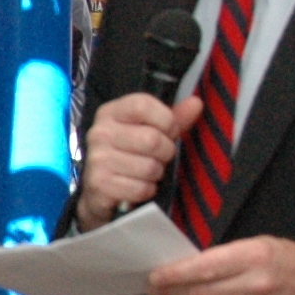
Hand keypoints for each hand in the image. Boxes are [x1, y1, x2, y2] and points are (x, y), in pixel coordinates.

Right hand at [74, 92, 201, 230]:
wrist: (99, 189)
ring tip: (148, 172)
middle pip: (151, 139)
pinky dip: (147, 191)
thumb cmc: (129, 154)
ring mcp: (98, 159)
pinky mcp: (100, 184)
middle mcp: (100, 132)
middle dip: (166, 152)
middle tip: (160, 157)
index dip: (166, 120)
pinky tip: (139, 187)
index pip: (142, 105)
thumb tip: (196, 103)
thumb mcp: (148, 130)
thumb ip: (173, 118)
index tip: (170, 131)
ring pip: (149, 167)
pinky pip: (140, 189)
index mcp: (111, 113)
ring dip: (156, 174)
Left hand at [145, 235, 294, 294]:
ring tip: (207, 293)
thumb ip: (221, 256)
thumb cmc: (279, 260)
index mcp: (254, 256)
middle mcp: (257, 284)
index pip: (205, 267)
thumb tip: (181, 269)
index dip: (175, 274)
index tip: (155, 276)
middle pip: (202, 293)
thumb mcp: (254, 244)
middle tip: (156, 288)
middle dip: (175, 290)